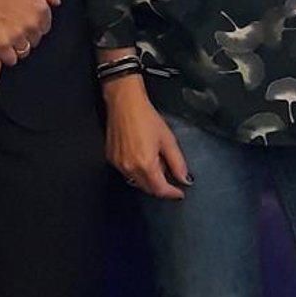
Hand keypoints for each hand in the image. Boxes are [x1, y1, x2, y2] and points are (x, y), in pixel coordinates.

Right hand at [0, 0, 58, 64]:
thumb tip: (56, 1)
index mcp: (40, 7)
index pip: (45, 26)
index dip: (34, 23)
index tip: (25, 21)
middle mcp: (31, 24)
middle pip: (35, 39)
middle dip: (27, 34)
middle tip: (14, 27)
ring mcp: (16, 35)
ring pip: (24, 51)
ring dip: (18, 46)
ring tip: (7, 38)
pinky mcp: (0, 45)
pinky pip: (11, 59)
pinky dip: (7, 56)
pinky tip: (1, 48)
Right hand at [103, 71, 189, 198]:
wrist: (125, 103)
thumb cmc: (146, 117)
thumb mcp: (168, 140)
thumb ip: (178, 163)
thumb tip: (184, 179)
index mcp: (145, 164)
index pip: (160, 189)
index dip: (172, 193)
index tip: (179, 193)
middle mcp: (129, 167)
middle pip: (148, 188)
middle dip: (160, 185)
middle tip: (167, 168)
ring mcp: (118, 164)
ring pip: (136, 182)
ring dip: (148, 178)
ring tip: (153, 157)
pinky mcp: (111, 158)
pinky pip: (126, 172)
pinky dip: (136, 170)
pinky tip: (141, 154)